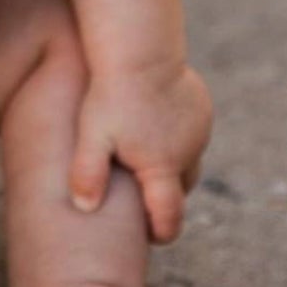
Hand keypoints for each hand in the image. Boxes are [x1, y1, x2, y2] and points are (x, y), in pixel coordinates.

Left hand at [68, 63, 212, 242]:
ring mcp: (199, 131)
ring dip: (169, 165)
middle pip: (179, 190)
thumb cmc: (110, 93)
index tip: (151, 237)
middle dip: (162, 197)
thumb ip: (87, 173)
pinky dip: (176, 139)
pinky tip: (151, 127)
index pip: (169, 216)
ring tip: (141, 158)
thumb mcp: (92, 134)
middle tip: (137, 197)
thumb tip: (84, 209)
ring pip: (187, 162)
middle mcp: (188, 152)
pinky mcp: (202, 111)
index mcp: (162, 166)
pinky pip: (191, 136)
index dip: (161, 232)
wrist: (140, 48)